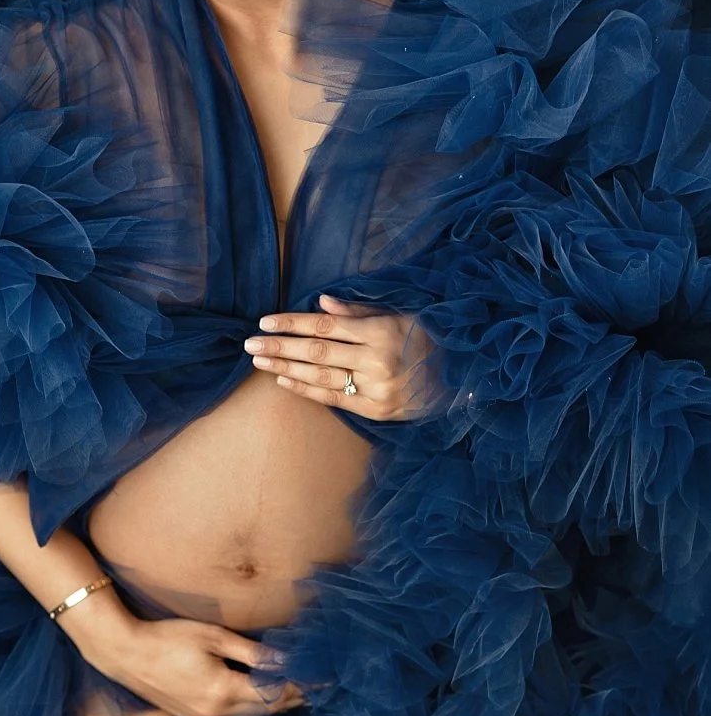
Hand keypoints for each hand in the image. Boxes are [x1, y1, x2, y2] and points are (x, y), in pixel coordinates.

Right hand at [72, 601, 303, 715]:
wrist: (125, 654)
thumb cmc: (168, 637)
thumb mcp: (213, 636)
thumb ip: (251, 651)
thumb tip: (284, 659)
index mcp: (224, 690)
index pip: (274, 694)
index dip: (300, 687)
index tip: (322, 681)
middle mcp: (216, 711)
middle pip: (265, 710)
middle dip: (292, 699)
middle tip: (316, 688)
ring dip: (272, 707)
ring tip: (295, 695)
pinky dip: (251, 710)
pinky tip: (258, 700)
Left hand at [244, 295, 433, 420]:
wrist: (465, 377)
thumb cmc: (429, 338)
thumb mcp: (400, 315)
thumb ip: (360, 311)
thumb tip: (321, 304)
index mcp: (382, 331)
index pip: (326, 326)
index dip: (293, 323)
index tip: (266, 321)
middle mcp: (377, 360)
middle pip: (317, 351)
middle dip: (281, 346)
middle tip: (250, 343)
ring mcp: (377, 388)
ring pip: (321, 377)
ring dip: (286, 368)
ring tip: (260, 361)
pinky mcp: (378, 410)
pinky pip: (335, 399)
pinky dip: (307, 390)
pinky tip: (284, 381)